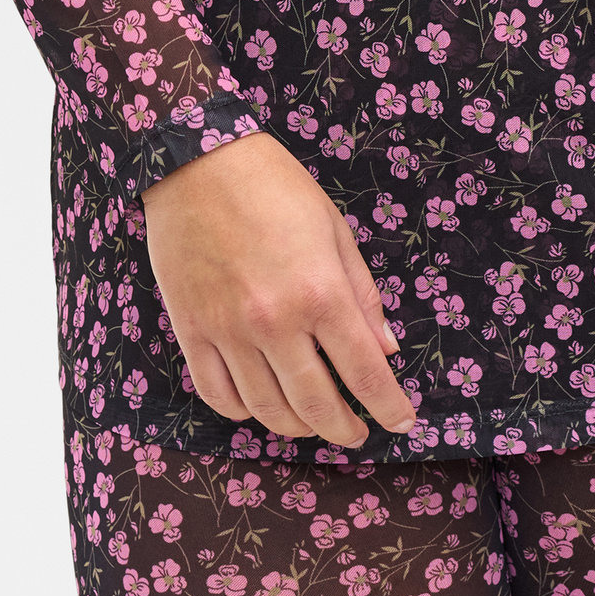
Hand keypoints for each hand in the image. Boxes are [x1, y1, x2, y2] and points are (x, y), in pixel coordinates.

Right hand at [140, 131, 416, 448]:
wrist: (199, 162)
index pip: (364, 372)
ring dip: (297, 427)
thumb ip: (362, 295)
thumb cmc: (275, 187)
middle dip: (345, 429)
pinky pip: (218, 395)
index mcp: (321, 292)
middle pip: (317, 405)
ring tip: (312, 422)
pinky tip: (261, 404)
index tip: (403, 422)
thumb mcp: (334, 231)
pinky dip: (244, 412)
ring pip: (268, 410)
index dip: (389, 407)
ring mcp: (229, 331)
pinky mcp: (191, 331)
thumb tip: (385, 350)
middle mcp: (276, 322)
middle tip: (357, 433)